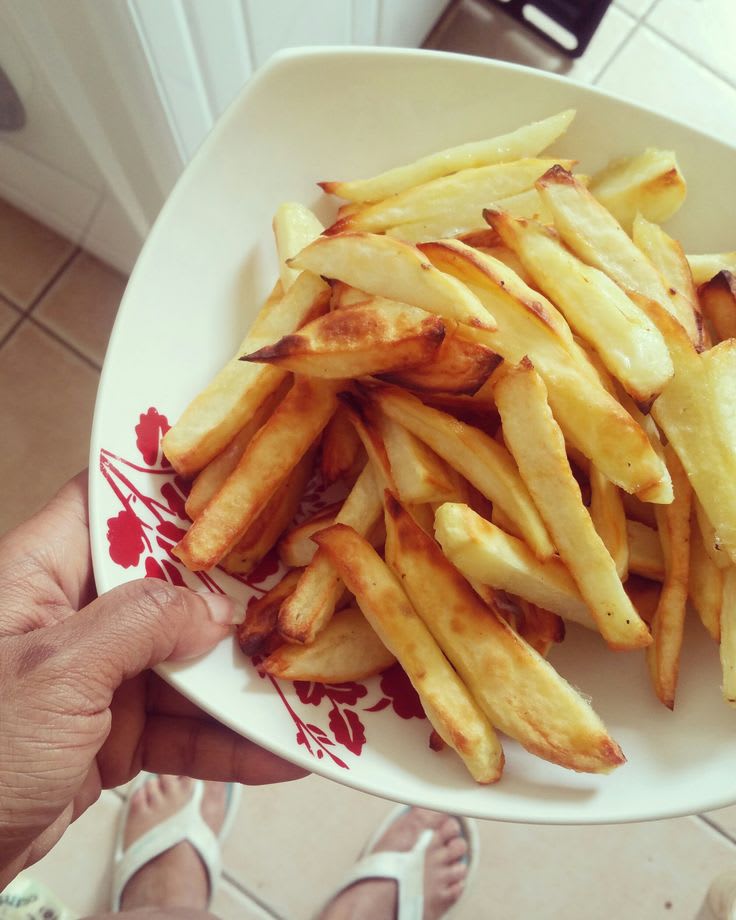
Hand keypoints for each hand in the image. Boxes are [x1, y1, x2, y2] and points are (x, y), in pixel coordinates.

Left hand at [0, 472, 304, 887]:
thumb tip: (213, 610)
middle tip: (302, 590)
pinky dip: (226, 743)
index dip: (171, 488)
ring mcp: (96, 678)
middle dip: (233, 596)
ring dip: (243, 680)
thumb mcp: (55, 674)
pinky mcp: (111, 735)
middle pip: (168, 586)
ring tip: (307, 683)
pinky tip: (277, 752)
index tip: (242, 483)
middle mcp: (73, 617)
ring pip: (184, 662)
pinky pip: (182, 727)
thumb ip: (140, 624)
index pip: (110, 504)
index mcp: (41, 574)